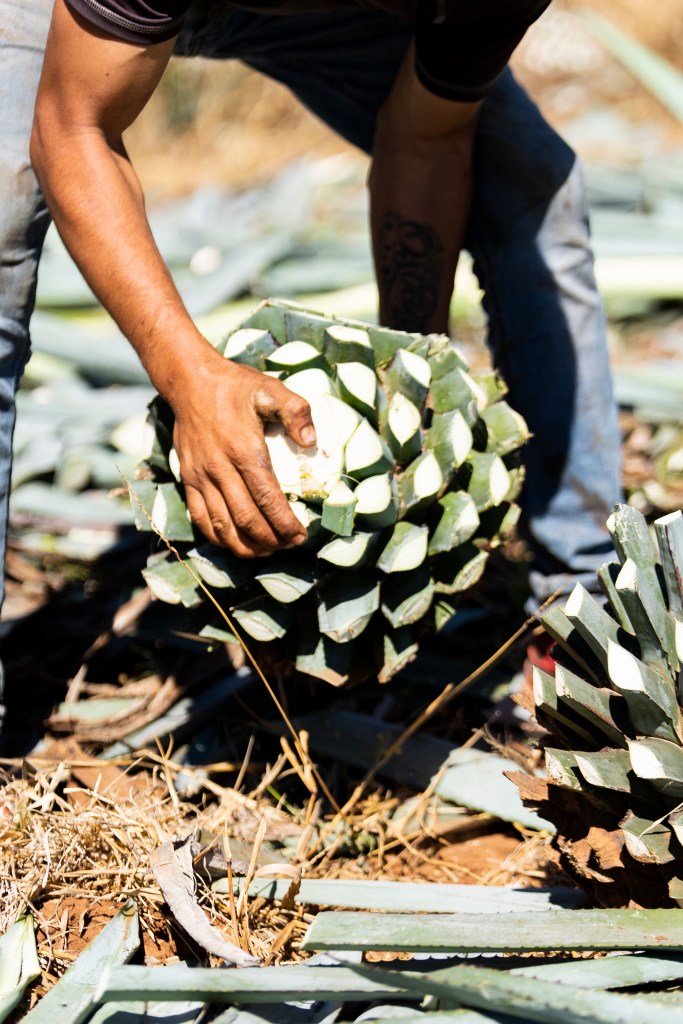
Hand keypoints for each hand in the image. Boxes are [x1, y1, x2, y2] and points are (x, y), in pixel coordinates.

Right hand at [171, 352, 315, 555]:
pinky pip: (201, 519)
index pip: (267, 498)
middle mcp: (220, 468)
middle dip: (270, 540)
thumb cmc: (235, 387)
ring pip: (222, 525)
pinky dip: (219, 538)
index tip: (301, 536)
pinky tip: (236, 543)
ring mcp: (200, 477)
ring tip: (266, 551)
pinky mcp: (188, 479)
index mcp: (244, 450)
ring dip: (246, 545)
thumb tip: (310, 440)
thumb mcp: (270, 389)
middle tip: (288, 546)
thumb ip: (295, 411)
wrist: (190, 382)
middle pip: (246, 519)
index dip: (285, 523)